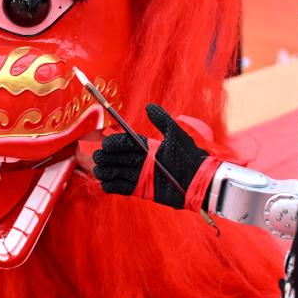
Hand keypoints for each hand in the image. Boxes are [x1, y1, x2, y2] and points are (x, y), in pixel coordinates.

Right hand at [92, 104, 208, 208]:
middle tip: (98, 157)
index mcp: (148, 147)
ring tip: (99, 171)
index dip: (115, 143)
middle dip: (107, 157)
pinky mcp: (143, 190)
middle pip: (119, 158)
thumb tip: (148, 106)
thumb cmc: (189, 157)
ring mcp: (142, 176)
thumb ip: (162, 120)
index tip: (105, 144)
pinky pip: (124, 188)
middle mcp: (143, 161)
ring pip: (119, 172)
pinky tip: (105, 184)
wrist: (198, 182)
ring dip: (107, 171)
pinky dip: (113, 186)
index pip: (127, 143)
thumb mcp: (176, 136)